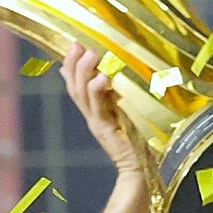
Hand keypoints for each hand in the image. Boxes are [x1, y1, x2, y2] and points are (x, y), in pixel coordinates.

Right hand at [61, 43, 148, 190]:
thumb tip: (107, 73)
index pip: (75, 82)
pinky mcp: (106, 129)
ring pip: (83, 93)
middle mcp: (92, 114)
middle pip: (75, 85)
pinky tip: (103, 77)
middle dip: (75, 63)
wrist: (140, 169)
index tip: (74, 43)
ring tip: (90, 53)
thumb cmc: (138, 139)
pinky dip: (98, 91)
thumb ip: (115, 96)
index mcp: (94, 109)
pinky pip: (99, 107)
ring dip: (85, 71)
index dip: (71, 63)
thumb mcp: (125, 111)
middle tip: (79, 43)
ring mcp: (97, 121)